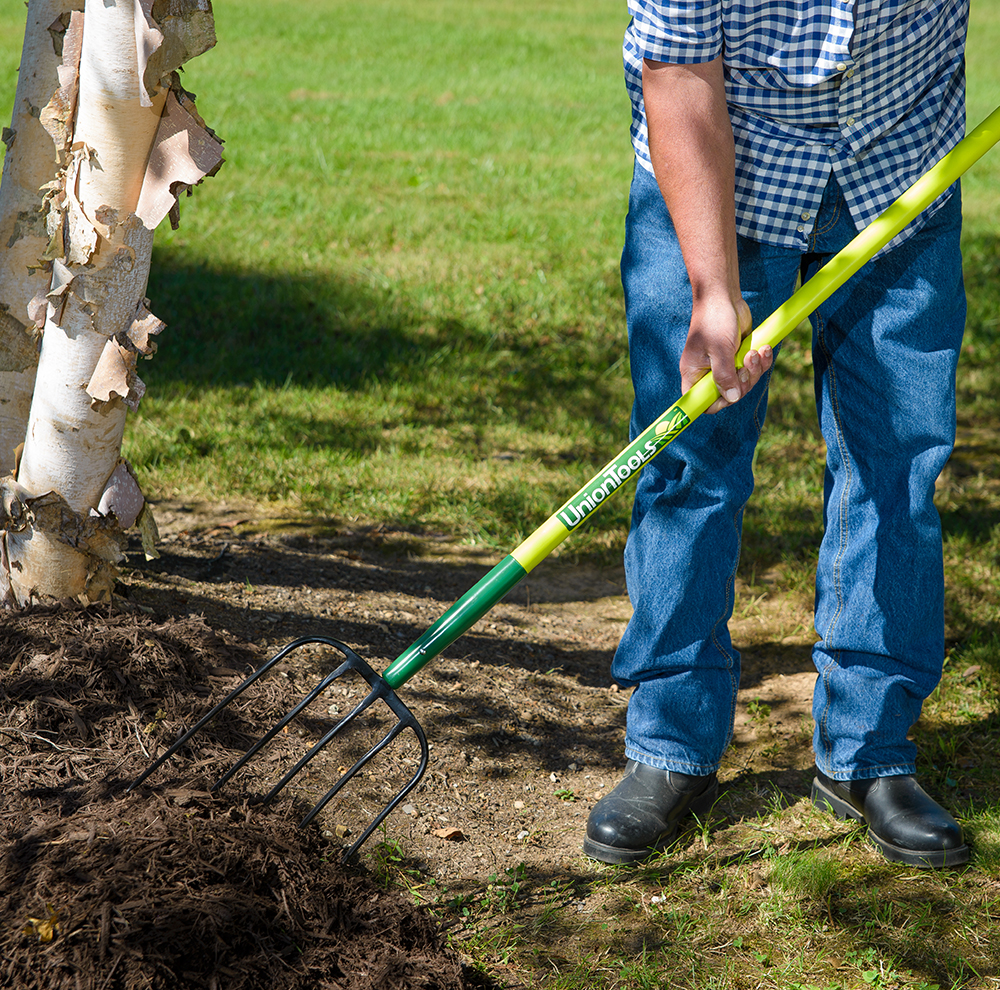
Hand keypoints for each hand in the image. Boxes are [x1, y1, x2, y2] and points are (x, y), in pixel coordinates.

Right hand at [679, 293, 772, 413]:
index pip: (700, 402)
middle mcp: (708, 372)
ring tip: (758, 351)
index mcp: (694, 373)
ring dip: (755, 370)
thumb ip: (724, 375)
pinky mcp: (738, 357)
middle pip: (729, 394)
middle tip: (748, 364)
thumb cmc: (714, 319)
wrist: (723, 296)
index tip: (730, 396)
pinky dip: (761, 361)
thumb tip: (732, 398)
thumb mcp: (719, 349)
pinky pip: (752, 369)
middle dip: (744, 382)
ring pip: (744, 382)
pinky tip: (764, 348)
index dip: (715, 404)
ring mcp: (724, 365)